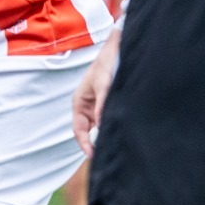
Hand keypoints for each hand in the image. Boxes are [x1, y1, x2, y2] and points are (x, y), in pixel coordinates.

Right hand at [72, 32, 120, 154]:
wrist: (120, 48)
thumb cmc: (108, 62)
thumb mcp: (104, 83)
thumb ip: (103, 103)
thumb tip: (102, 124)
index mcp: (80, 102)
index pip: (79, 129)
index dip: (85, 143)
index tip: (93, 154)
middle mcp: (89, 107)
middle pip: (90, 132)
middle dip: (96, 143)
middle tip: (107, 155)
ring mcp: (100, 106)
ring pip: (101, 127)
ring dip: (107, 135)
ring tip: (117, 146)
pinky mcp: (112, 104)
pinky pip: (112, 120)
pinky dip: (115, 127)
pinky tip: (124, 132)